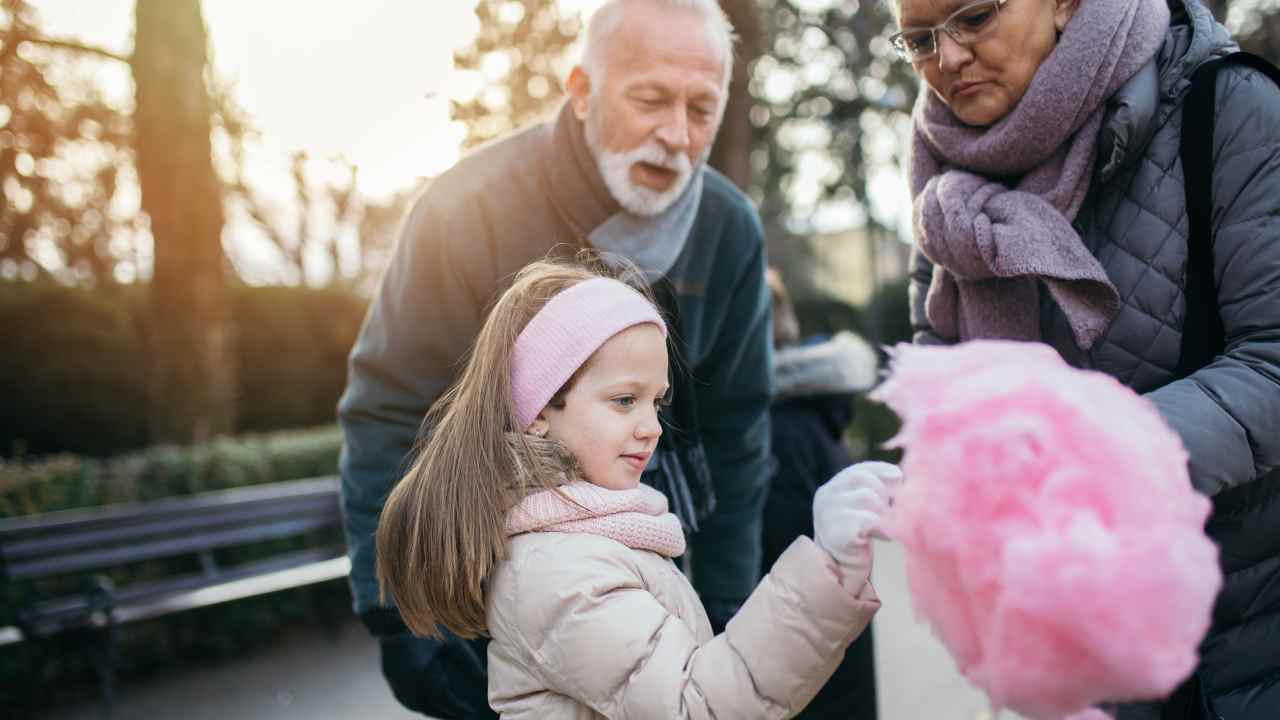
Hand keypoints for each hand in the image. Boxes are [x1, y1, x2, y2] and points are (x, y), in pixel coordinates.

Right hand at [813, 461, 902, 590]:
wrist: (843, 573)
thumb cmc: (858, 540)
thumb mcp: (862, 509)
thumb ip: (874, 491)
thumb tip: (903, 476)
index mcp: (831, 489)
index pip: (860, 469)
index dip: (883, 472)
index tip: (900, 480)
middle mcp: (826, 497)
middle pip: (865, 480)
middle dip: (885, 494)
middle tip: (890, 512)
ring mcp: (828, 513)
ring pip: (868, 496)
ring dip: (884, 512)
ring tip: (885, 526)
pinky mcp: (838, 532)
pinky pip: (869, 519)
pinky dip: (882, 526)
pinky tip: (882, 536)